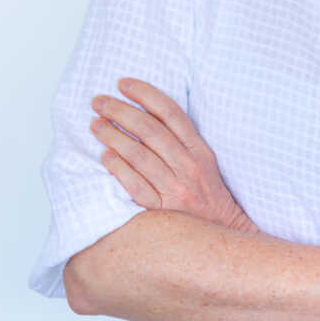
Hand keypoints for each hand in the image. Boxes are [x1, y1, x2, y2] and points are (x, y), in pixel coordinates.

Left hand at [89, 77, 258, 234]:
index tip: (123, 83)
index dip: (146, 94)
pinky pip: (136, 186)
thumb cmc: (210, 200)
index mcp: (201, 152)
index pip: (171, 113)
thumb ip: (183, 143)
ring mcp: (176, 189)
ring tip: (96, 124)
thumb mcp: (207, 165)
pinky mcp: (163, 212)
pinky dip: (119, 169)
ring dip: (114, 136)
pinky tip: (105, 156)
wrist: (224, 236)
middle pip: (150, 130)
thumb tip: (148, 118)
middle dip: (121, 111)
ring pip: (139, 155)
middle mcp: (189, 167)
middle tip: (99, 101)